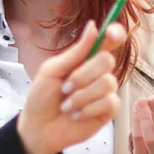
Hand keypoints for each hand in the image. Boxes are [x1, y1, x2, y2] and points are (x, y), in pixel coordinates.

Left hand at [17, 22, 126, 153]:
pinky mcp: (109, 111)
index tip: (110, 33)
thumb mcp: (52, 70)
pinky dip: (89, 109)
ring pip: (108, 83)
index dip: (115, 33)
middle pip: (107, 60)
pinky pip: (110, 102)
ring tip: (67, 106)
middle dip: (83, 76)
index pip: (109, 41)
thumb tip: (93, 26)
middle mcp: (99, 73)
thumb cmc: (41, 98)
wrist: (39, 128)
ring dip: (82, 96)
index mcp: (86, 59)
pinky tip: (77, 115)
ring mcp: (106, 92)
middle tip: (65, 88)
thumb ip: (75, 51)